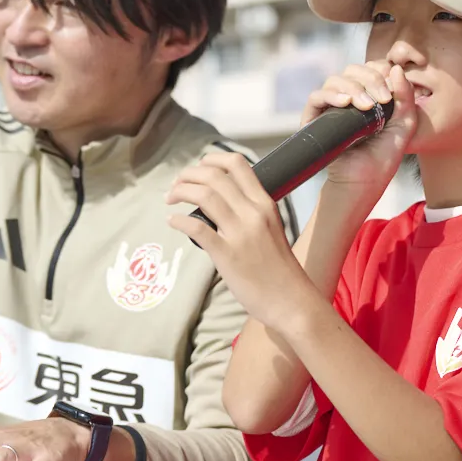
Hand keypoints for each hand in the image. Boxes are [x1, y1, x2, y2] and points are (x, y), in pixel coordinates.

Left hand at [166, 152, 319, 330]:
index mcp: (265, 204)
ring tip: (170, 198)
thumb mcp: (271, 229)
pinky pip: (198, 228)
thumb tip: (222, 204)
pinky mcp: (228, 255)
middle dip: (188, 174)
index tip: (198, 167)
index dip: (212, 160)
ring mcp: (241, 234)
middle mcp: (253, 213)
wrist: (291, 301)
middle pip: (215, 176)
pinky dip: (179, 220)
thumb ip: (251, 213)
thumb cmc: (280, 270)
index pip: (238, 164)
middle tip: (176, 183)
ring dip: (181, 191)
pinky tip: (172, 221)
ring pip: (205, 196)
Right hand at [301, 62, 417, 194]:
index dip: (380, 71)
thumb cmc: (384, 157)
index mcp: (368, 96)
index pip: (370, 68)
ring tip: (366, 106)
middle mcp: (347, 98)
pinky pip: (316, 97)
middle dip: (371, 78)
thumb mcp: (404, 124)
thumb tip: (395, 67)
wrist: (364, 182)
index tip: (391, 92)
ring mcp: (330, 108)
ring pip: (335, 80)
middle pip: (353, 70)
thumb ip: (405, 96)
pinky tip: (346, 104)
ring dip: (353, 88)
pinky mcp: (314, 119)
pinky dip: (331, 95)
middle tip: (383, 98)